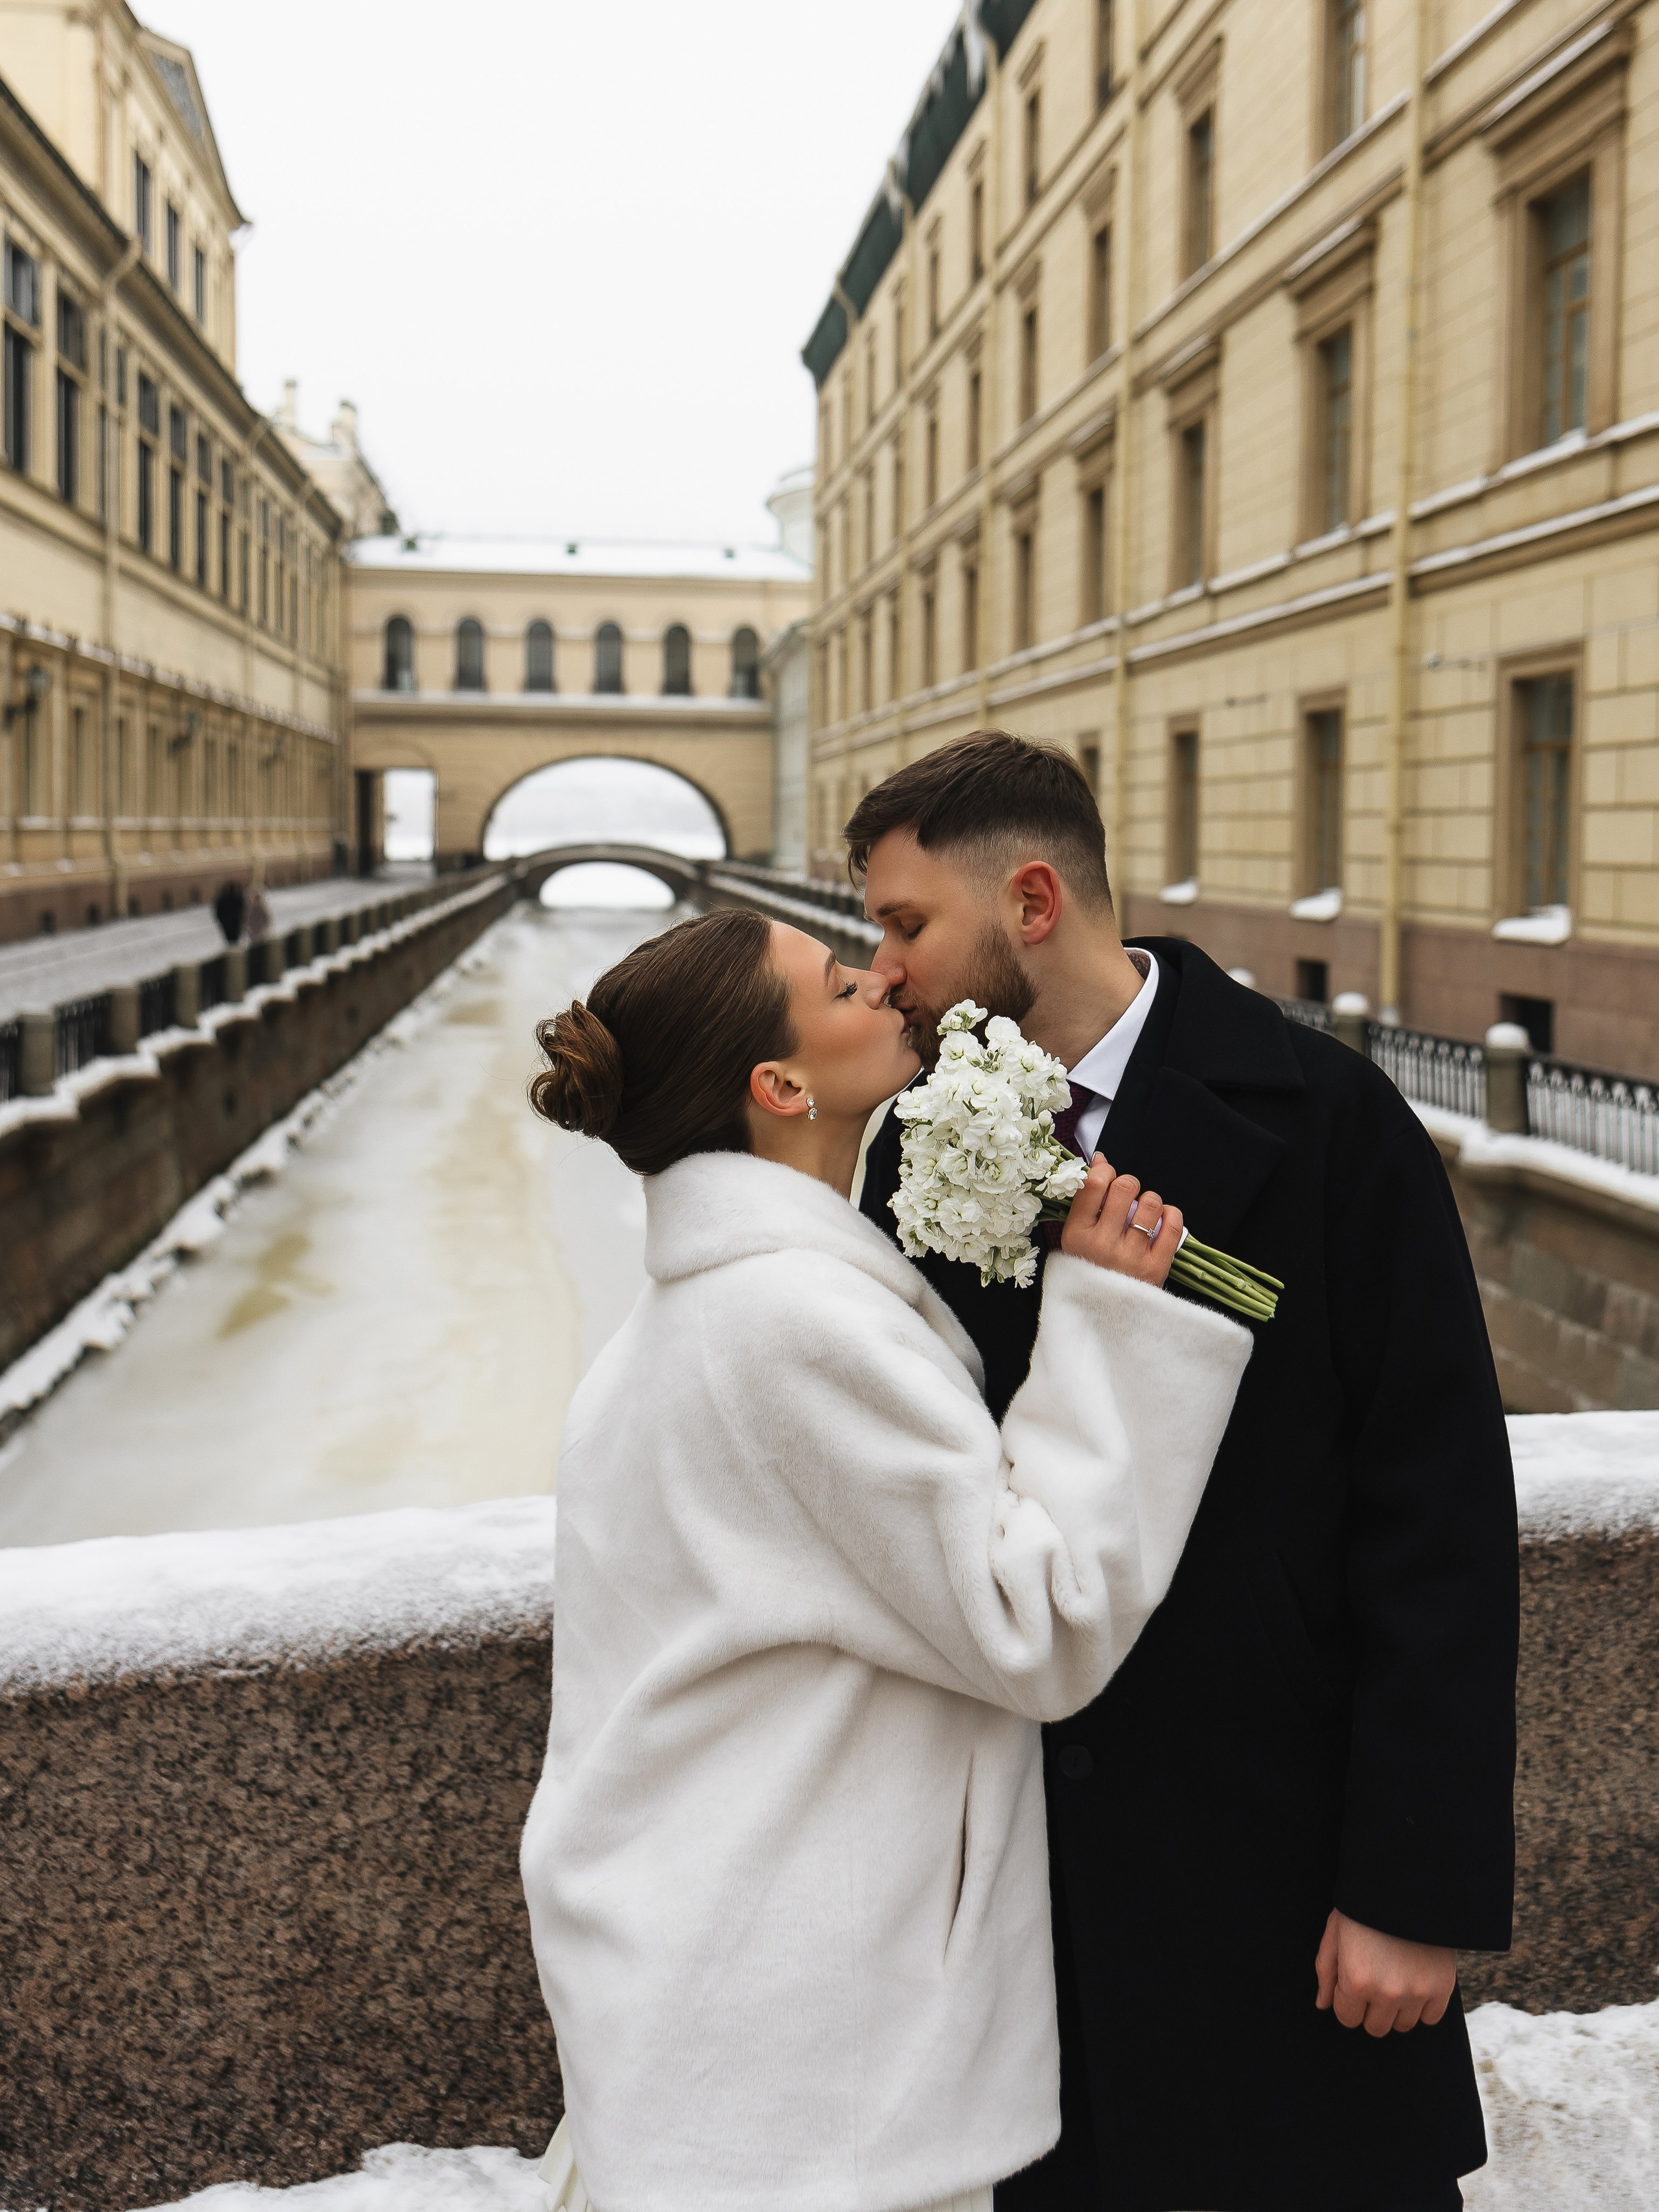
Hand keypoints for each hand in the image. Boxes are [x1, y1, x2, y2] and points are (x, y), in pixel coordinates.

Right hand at [1060, 1156, 1181, 1286]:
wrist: (1104, 1317)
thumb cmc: (1088, 1270)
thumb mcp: (1075, 1238)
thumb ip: (1086, 1201)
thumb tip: (1102, 1159)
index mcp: (1077, 1236)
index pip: (1093, 1184)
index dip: (1105, 1170)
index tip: (1107, 1176)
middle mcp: (1103, 1246)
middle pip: (1125, 1187)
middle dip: (1129, 1183)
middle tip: (1127, 1195)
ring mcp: (1131, 1258)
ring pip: (1151, 1203)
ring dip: (1149, 1200)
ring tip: (1143, 1212)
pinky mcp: (1156, 1269)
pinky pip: (1172, 1226)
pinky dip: (1171, 1214)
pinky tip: (1162, 1218)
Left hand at [1314, 1909, 1455, 2035]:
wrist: (1405, 1884)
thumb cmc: (1362, 1907)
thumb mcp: (1334, 1934)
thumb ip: (1326, 1973)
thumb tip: (1323, 2005)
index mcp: (1356, 1981)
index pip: (1348, 2018)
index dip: (1347, 2002)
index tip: (1352, 1984)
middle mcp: (1387, 1993)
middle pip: (1376, 2027)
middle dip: (1370, 2008)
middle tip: (1374, 1980)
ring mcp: (1417, 1993)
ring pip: (1403, 2025)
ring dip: (1396, 2008)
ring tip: (1395, 1976)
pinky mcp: (1443, 1988)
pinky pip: (1431, 2018)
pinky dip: (1423, 2006)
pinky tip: (1415, 1982)